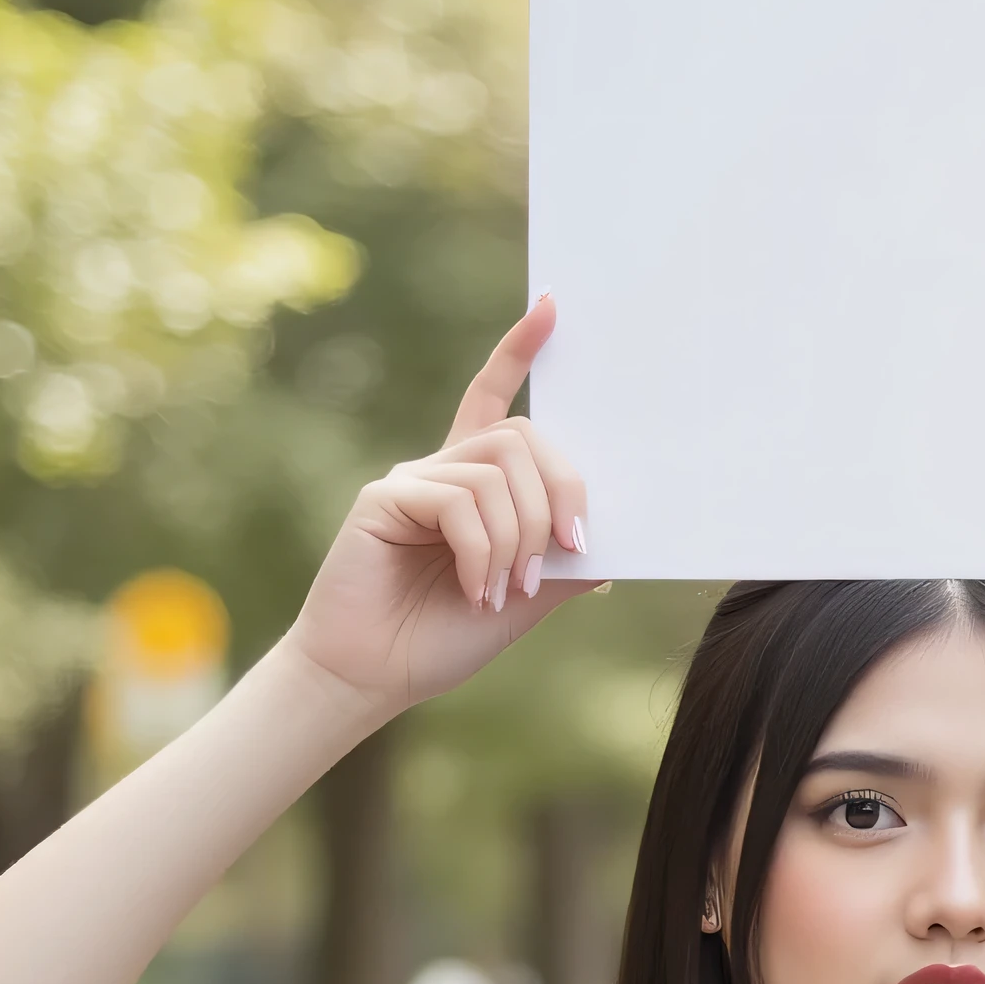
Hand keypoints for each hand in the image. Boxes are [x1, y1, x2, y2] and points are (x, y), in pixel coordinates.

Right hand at [283, 299, 596, 713]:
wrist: (374, 677)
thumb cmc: (443, 639)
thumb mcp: (527, 602)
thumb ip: (564, 565)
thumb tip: (610, 538)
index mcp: (477, 485)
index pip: (497, 401)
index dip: (520, 351)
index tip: (552, 306)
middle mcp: (444, 470)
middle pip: (525, 440)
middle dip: (562, 495)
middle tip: (566, 554)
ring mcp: (413, 480)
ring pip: (499, 472)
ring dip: (520, 538)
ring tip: (506, 591)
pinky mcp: (385, 498)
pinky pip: (460, 501)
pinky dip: (482, 552)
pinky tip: (477, 591)